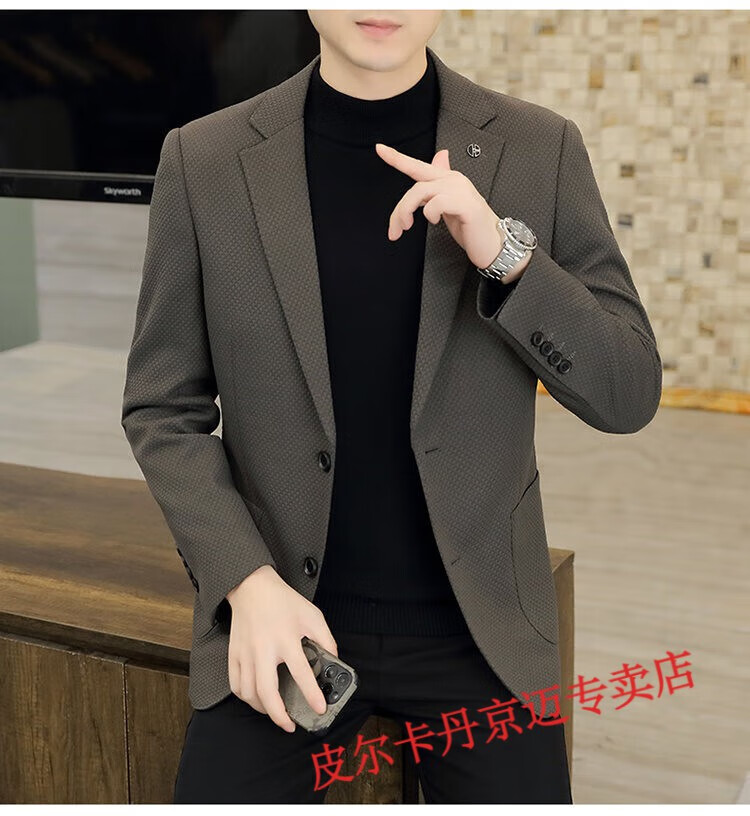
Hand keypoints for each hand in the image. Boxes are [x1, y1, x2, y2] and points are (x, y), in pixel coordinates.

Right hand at [225, 564, 337, 732]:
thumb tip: (333, 661)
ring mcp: (246, 653)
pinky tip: (257, 700)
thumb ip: (325, 639)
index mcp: (286, 638)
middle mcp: (264, 649)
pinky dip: (246, 698)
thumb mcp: (312, 615)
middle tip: (290, 725)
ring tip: (276, 713)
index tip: (319, 708)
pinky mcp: (234, 654)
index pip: (301, 672)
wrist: (252, 587)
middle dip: (279, 715)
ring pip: (250, 693)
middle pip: (267, 692)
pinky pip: (236, 685)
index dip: (311, 694)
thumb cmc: (284, 602)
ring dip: (263, 709)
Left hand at [375, 143, 530, 283]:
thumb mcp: (449, 207)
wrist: (494, 245)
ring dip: (407, 212)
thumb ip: (439, 187)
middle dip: (399, 209)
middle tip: (394, 230)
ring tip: (406, 228)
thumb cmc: (471, 229)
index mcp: (448, 181)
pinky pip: (436, 203)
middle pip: (415, 186)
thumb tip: (439, 158)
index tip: (380, 149)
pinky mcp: (466, 205)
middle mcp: (453, 181)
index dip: (397, 158)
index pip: (419, 166)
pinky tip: (435, 222)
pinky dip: (430, 214)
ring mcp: (461, 191)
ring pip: (421, 193)